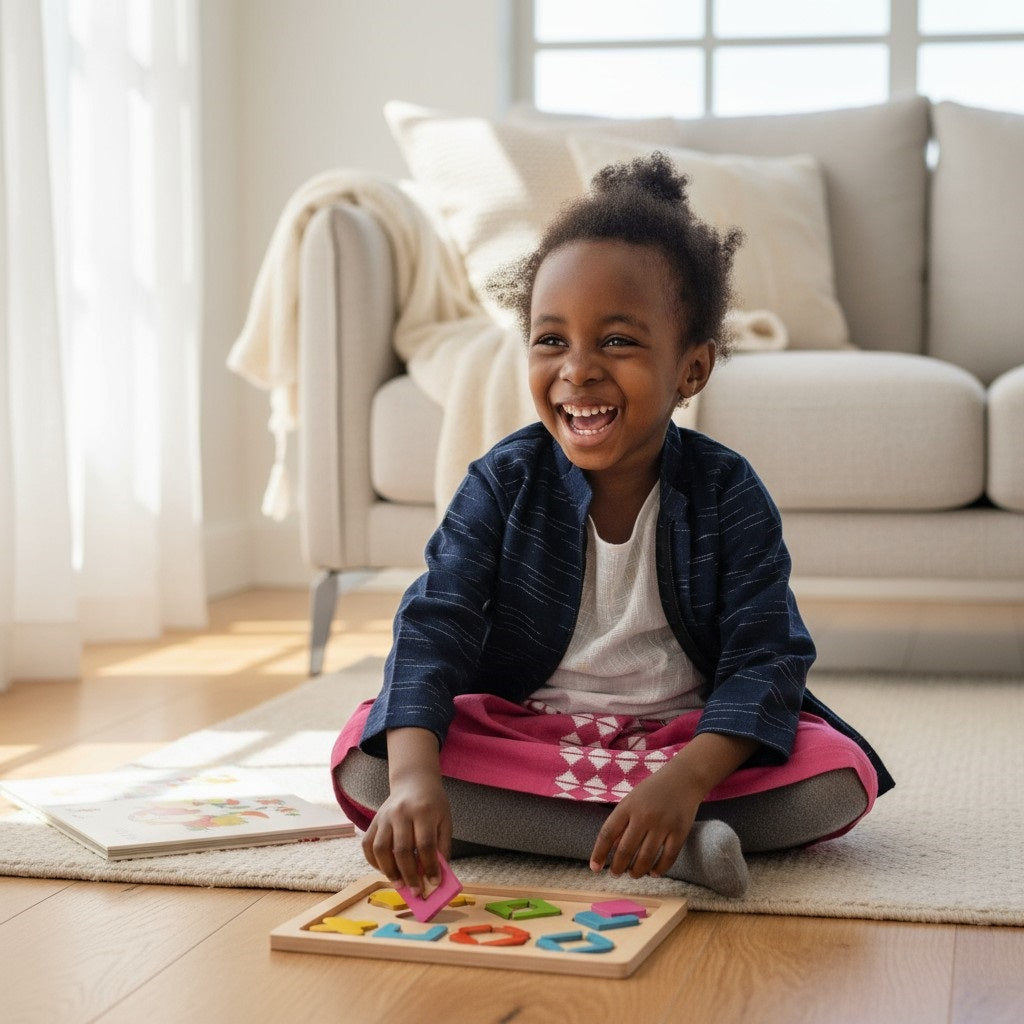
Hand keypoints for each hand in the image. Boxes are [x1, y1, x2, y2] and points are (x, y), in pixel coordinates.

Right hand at [361, 727, 451, 896]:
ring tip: (399, 884)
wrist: (414, 782)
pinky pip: (368, 845)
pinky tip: (386, 871)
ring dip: (389, 871)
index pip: (425, 844)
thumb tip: (435, 877)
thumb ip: (441, 847)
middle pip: (402, 850)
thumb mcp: (444, 821)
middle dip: (409, 875)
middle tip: (416, 892)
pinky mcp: (374, 821)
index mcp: (424, 811)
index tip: (434, 883)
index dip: (430, 867)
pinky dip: (374, 862)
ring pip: (381, 849)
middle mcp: (401, 813)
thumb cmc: (433, 805)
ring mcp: (384, 816)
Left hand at [589, 731, 759, 878]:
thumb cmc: (653, 790)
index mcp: (628, 806)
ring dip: (637, 871)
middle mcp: (644, 816)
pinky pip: (667, 858)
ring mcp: (663, 825)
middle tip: (615, 874)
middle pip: (625, 850)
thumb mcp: (632, 800)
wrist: (684, 778)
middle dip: (618, 867)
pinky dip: (659, 869)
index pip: (607, 833)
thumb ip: (622, 822)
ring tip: (633, 874)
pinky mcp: (680, 832)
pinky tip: (653, 872)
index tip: (594, 868)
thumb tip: (611, 849)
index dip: (599, 853)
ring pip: (645, 858)